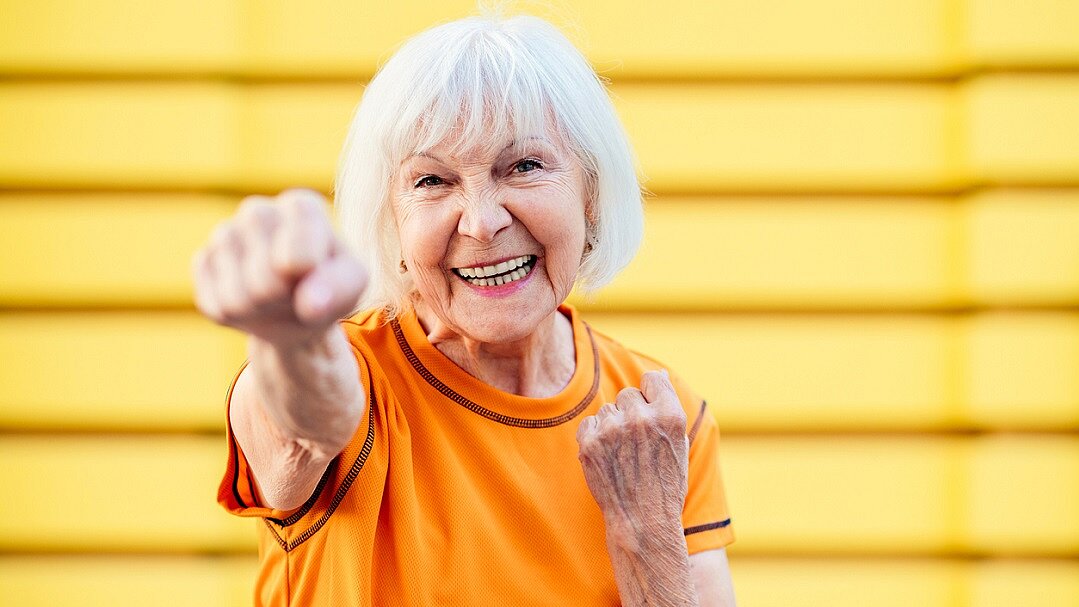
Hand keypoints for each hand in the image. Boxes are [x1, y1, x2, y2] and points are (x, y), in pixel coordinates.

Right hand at [192, 188, 366, 347]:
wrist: (297, 306)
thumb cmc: (330, 285)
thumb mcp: (353, 284)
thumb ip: (341, 288)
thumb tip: (310, 304)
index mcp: (301, 206)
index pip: (298, 257)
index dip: (307, 280)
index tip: (316, 275)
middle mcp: (258, 211)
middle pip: (265, 282)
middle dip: (284, 301)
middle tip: (296, 293)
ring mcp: (225, 234)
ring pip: (236, 298)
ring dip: (260, 311)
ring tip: (276, 298)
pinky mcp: (203, 260)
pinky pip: (215, 305)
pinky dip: (236, 317)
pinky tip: (251, 301)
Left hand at [576, 370, 689, 544]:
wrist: (643, 522)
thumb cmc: (665, 483)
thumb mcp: (679, 443)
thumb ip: (668, 406)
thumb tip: (658, 375)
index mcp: (670, 415)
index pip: (652, 379)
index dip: (651, 396)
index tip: (650, 416)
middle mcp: (642, 418)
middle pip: (628, 394)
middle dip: (631, 413)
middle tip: (637, 444)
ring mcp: (613, 429)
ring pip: (608, 410)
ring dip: (613, 427)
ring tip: (625, 456)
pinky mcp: (590, 442)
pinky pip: (589, 424)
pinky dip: (595, 438)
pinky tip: (609, 459)